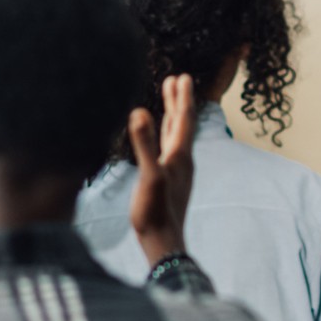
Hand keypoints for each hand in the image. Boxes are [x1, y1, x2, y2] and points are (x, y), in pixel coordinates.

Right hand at [129, 74, 196, 265]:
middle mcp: (182, 161)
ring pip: (177, 137)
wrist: (163, 243)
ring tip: (171, 101)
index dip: (181, 98)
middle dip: (179, 101)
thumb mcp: (148, 176)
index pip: (183, 120)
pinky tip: (163, 140)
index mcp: (180, 156)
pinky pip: (169, 150)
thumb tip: (138, 112)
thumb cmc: (154, 213)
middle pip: (182, 124)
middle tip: (177, 79)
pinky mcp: (169, 180)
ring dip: (174, 117)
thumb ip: (144, 144)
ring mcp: (177, 171)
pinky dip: (167, 136)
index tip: (180, 76)